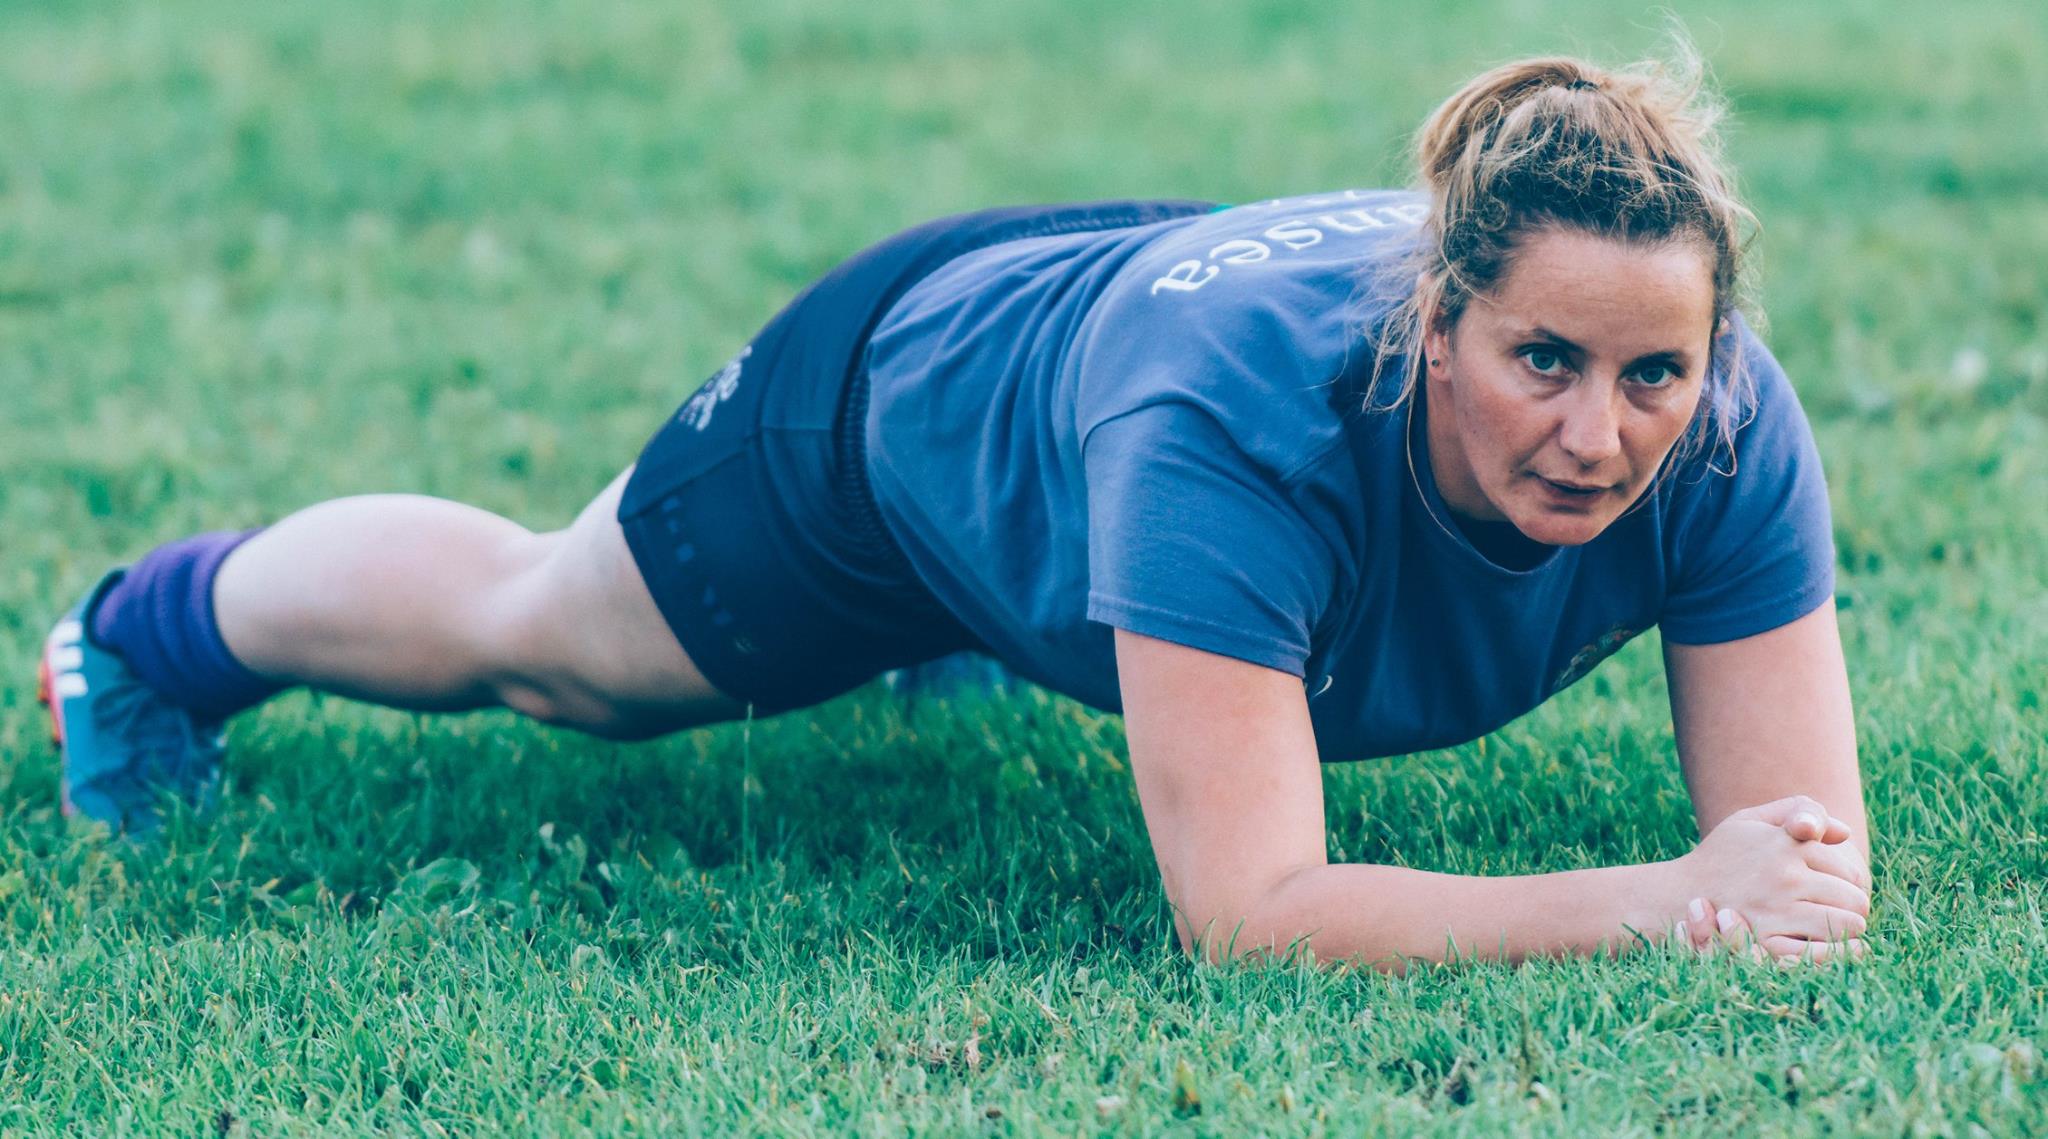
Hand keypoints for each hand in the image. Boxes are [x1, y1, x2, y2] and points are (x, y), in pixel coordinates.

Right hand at [1672, 795, 1870, 963]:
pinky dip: (1837, 952)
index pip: (1849, 868)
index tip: (1838, 888)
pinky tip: (1828, 947)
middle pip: (1854, 897)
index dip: (1851, 881)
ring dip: (1850, 929)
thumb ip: (1797, 811)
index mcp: (1785, 843)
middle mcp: (1783, 873)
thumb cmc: (1720, 856)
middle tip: (1843, 912)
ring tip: (1837, 928)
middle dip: (1855, 906)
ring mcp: (1776, 908)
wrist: (1677, 894)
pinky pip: (1824, 951)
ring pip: (1848, 923)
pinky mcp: (1766, 940)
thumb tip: (1843, 833)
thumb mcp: (1751, 820)